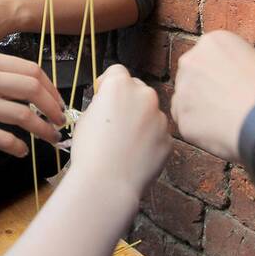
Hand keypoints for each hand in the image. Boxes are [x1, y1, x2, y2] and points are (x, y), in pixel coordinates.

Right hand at [0, 50, 64, 157]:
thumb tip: (47, 93)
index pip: (31, 69)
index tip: (60, 104)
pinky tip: (21, 150)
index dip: (52, 89)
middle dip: (53, 107)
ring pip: (22, 115)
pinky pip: (5, 139)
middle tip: (60, 121)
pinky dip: (19, 147)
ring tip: (51, 138)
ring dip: (43, 130)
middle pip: (31, 88)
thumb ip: (4, 78)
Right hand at [71, 65, 170, 196]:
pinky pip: (158, 134)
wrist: (107, 183)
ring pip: (150, 113)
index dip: (108, 83)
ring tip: (123, 143)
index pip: (117, 72)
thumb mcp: (85, 117)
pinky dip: (149, 141)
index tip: (102, 96)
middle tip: (114, 122)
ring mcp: (160, 118)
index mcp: (120, 85)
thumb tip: (110, 106)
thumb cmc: (90, 150)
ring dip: (140, 121)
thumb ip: (102, 104)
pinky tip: (134, 155)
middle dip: (128, 100)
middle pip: (137, 89)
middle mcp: (145, 95)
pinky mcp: (169, 139)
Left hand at [172, 31, 254, 161]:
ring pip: (187, 101)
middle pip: (193, 77)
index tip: (236, 87)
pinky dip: (202, 131)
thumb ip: (241, 64)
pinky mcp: (181, 117)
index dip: (224, 75)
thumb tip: (238, 77)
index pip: (209, 59)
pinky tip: (223, 134)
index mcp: (213, 41)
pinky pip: (188, 125)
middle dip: (207, 90)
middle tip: (230, 106)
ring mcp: (183, 89)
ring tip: (229, 122)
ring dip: (202, 110)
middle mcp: (191, 60)